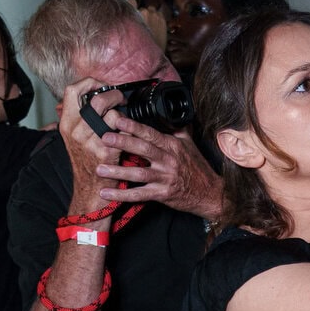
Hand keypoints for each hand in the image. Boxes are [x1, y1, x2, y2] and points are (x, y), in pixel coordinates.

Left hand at [92, 120, 225, 221]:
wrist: (210, 193)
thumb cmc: (198, 168)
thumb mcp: (189, 145)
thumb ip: (175, 130)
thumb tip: (167, 115)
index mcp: (172, 146)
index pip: (150, 133)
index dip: (134, 126)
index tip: (118, 119)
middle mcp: (168, 161)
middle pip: (143, 149)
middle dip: (122, 142)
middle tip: (104, 138)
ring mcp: (165, 178)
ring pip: (138, 173)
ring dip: (117, 171)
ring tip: (99, 168)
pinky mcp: (162, 194)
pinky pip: (139, 194)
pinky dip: (122, 194)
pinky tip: (107, 193)